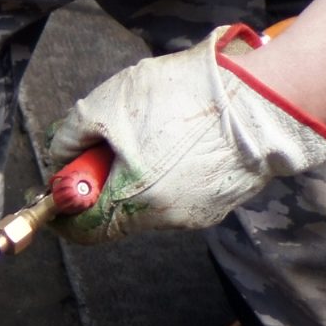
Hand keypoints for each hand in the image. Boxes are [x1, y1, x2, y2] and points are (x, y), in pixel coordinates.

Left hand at [46, 24, 325, 244]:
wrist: (270, 96)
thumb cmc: (188, 97)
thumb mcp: (110, 104)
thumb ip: (72, 135)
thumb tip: (59, 158)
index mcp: (133, 202)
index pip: (83, 230)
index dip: (63, 214)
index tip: (55, 198)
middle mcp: (164, 219)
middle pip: (115, 215)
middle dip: (102, 188)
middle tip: (102, 155)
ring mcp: (196, 213)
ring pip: (149, 204)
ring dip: (138, 177)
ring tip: (150, 135)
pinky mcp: (221, 201)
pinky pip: (181, 192)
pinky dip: (169, 173)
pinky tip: (181, 140)